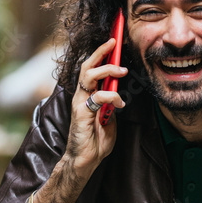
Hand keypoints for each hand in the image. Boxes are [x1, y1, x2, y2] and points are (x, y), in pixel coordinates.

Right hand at [66, 37, 127, 175]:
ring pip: (88, 75)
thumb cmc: (96, 140)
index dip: (102, 54)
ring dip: (107, 69)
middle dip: (101, 51)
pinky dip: (112, 97)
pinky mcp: (81, 112)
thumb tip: (119, 92)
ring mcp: (80, 102)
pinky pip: (98, 97)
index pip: (93, 68)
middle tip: (114, 42)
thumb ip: (112, 104)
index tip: (114, 42)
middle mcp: (81, 95)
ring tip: (121, 70)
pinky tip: (120, 104)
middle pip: (87, 65)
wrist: (85, 160)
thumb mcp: (110, 118)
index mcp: (88, 94)